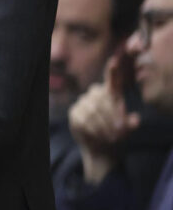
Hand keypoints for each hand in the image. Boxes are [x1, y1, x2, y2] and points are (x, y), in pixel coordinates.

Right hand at [69, 54, 140, 183]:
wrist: (101, 148)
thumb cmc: (116, 134)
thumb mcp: (127, 129)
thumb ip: (131, 123)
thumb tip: (135, 119)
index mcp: (111, 95)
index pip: (112, 80)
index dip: (113, 71)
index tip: (115, 61)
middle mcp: (96, 95)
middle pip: (102, 98)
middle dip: (112, 115)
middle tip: (120, 132)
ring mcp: (83, 103)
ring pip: (93, 110)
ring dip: (103, 125)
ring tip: (110, 137)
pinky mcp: (74, 113)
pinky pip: (83, 118)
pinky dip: (93, 129)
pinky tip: (97, 135)